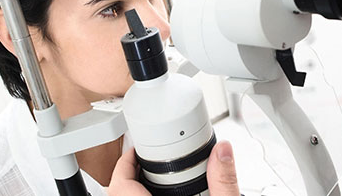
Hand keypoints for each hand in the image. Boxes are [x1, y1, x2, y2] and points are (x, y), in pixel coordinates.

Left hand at [108, 141, 239, 195]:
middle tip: (144, 159)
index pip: (119, 185)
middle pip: (117, 191)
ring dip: (134, 186)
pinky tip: (164, 193)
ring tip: (152, 175)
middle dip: (128, 172)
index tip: (136, 150)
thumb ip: (224, 182)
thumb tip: (223, 151)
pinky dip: (143, 195)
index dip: (124, 162)